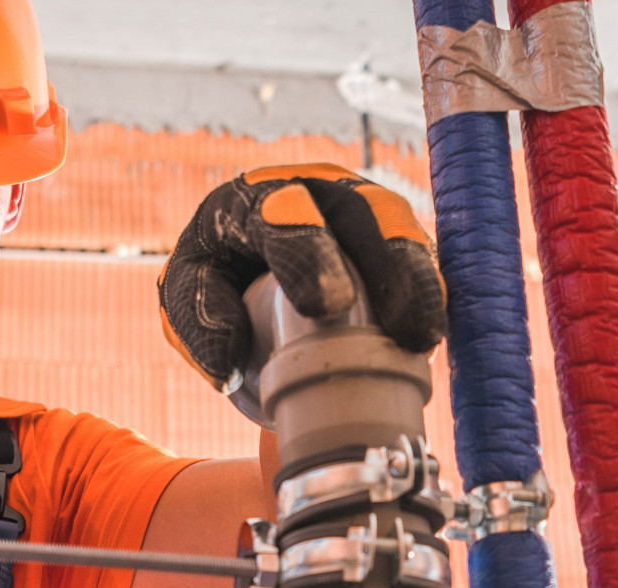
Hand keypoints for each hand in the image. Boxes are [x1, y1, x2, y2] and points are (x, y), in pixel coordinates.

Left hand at [157, 163, 443, 420]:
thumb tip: (228, 367)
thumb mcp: (186, 295)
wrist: (241, 268)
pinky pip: (418, 254)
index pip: (284, 214)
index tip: (327, 305)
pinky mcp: (392, 235)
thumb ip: (198, 322)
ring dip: (418, 279)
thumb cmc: (215, 277)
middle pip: (364, 210)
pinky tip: (431, 334)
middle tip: (402, 326)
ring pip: (401, 227)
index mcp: (256, 198)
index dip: (310, 254)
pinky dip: (428, 290)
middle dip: (390, 263)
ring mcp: (362, 208)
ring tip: (425, 337)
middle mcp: (318, 190)